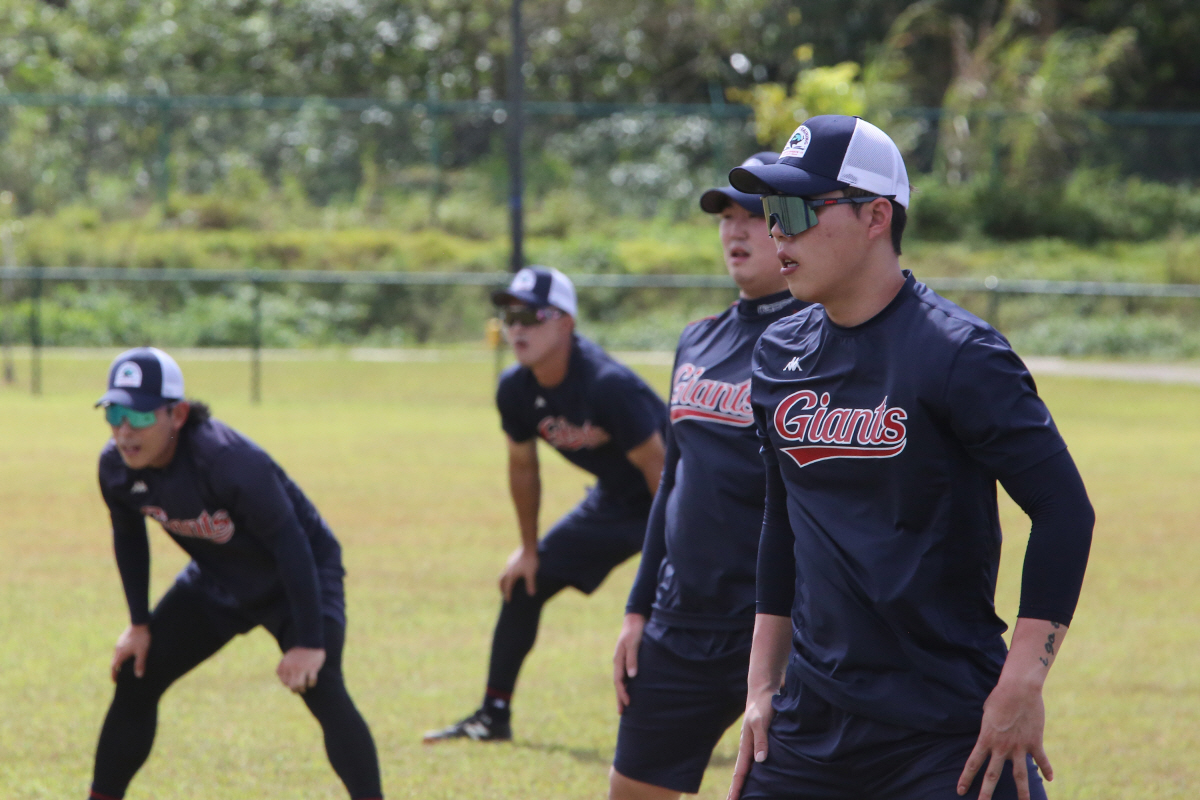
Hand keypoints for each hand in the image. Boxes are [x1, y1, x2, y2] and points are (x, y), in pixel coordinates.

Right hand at [111, 624, 150, 681]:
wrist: (140, 622)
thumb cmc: (142, 638)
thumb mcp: (142, 652)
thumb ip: (140, 664)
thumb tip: (139, 676)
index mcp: (120, 654)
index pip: (114, 667)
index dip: (114, 675)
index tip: (115, 681)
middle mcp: (117, 649)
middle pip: (114, 662)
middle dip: (116, 669)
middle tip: (119, 675)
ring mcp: (119, 643)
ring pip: (117, 655)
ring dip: (119, 661)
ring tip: (124, 666)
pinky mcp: (123, 638)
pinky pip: (120, 649)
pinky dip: (122, 654)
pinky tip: (128, 653)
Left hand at [276, 647, 325, 693]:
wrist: (309, 640)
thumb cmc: (299, 651)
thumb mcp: (287, 658)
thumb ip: (283, 668)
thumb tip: (285, 683)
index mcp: (285, 665)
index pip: (285, 682)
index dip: (289, 685)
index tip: (294, 683)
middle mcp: (292, 667)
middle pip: (292, 685)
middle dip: (295, 690)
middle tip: (300, 690)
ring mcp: (303, 668)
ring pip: (300, 685)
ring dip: (302, 689)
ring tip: (304, 688)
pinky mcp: (313, 667)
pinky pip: (311, 681)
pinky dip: (311, 684)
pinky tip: (312, 682)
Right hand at [499, 545, 538, 601]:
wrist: (529, 546)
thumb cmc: (530, 560)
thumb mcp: (531, 574)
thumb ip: (531, 584)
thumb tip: (532, 595)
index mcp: (511, 575)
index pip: (508, 587)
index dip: (508, 595)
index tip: (508, 601)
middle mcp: (508, 570)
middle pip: (501, 581)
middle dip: (502, 588)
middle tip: (504, 594)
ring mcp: (509, 564)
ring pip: (503, 574)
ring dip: (504, 581)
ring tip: (507, 585)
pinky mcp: (511, 560)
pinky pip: (507, 569)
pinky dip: (508, 575)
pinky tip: (513, 574)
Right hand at [612, 613, 644, 712]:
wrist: (635, 619)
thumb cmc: (635, 630)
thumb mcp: (633, 643)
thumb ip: (632, 659)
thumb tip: (632, 677)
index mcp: (618, 659)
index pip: (618, 681)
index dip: (622, 693)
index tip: (627, 703)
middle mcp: (619, 662)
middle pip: (618, 683)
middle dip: (620, 697)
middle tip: (621, 712)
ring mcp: (623, 660)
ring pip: (621, 680)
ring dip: (622, 692)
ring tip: (625, 705)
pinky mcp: (628, 658)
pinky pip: (626, 675)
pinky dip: (627, 684)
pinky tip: (631, 689)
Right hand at [727, 690, 774, 799]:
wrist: (765, 689)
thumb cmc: (763, 704)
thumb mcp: (761, 721)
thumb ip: (761, 740)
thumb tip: (760, 761)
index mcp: (746, 745)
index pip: (740, 773)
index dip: (736, 789)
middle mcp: (749, 747)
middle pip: (741, 774)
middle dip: (736, 790)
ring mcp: (755, 743)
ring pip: (749, 768)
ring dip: (745, 782)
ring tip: (743, 795)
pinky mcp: (762, 739)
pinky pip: (757, 760)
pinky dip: (756, 771)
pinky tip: (760, 776)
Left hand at [957, 676, 1051, 799]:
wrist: (1019, 689)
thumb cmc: (999, 696)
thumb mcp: (987, 712)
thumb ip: (989, 727)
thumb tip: (991, 732)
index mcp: (986, 738)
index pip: (973, 763)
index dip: (966, 778)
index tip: (960, 791)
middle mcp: (1001, 747)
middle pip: (992, 775)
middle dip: (986, 793)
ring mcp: (1019, 746)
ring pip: (1020, 776)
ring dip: (1022, 793)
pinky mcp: (1035, 742)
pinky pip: (1041, 760)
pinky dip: (1046, 769)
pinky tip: (1050, 779)